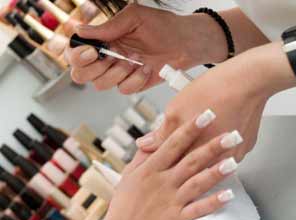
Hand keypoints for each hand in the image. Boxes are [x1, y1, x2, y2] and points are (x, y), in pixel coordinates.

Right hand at [65, 3, 225, 93]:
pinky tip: (146, 68)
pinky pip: (123, 89)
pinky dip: (135, 80)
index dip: (76, 55)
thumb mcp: (134, 18)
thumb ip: (108, 27)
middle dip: (94, 68)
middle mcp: (107, 58)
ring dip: (117, 72)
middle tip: (111, 56)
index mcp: (103, 40)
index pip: (75, 52)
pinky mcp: (132, 84)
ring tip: (135, 59)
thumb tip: (80, 31)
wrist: (185, 43)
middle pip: (80, 74)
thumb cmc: (162, 26)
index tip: (91, 51)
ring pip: (100, 84)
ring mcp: (119, 73)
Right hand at [91, 111, 242, 219]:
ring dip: (216, 172)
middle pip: (191, 160)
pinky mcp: (177, 219)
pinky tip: (228, 194)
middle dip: (212, 146)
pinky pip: (198, 210)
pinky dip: (213, 203)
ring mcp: (171, 201)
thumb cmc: (123, 205)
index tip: (204, 115)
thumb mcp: (128, 176)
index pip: (173, 144)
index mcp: (150, 169)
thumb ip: (142, 157)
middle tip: (230, 134)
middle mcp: (163, 182)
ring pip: (197, 183)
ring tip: (234, 161)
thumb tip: (148, 139)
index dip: (190, 129)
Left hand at [136, 42, 295, 161]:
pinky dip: (217, 150)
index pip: (172, 168)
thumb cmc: (213, 91)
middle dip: (177, 163)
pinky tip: (213, 135)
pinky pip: (225, 155)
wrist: (248, 80)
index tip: (153, 159)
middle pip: (191, 170)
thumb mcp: (176, 111)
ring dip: (200, 156)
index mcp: (194, 154)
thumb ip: (161, 135)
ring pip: (210, 163)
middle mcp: (215, 161)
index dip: (160, 163)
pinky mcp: (244, 150)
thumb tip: (144, 145)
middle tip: (172, 151)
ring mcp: (233, 157)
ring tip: (196, 141)